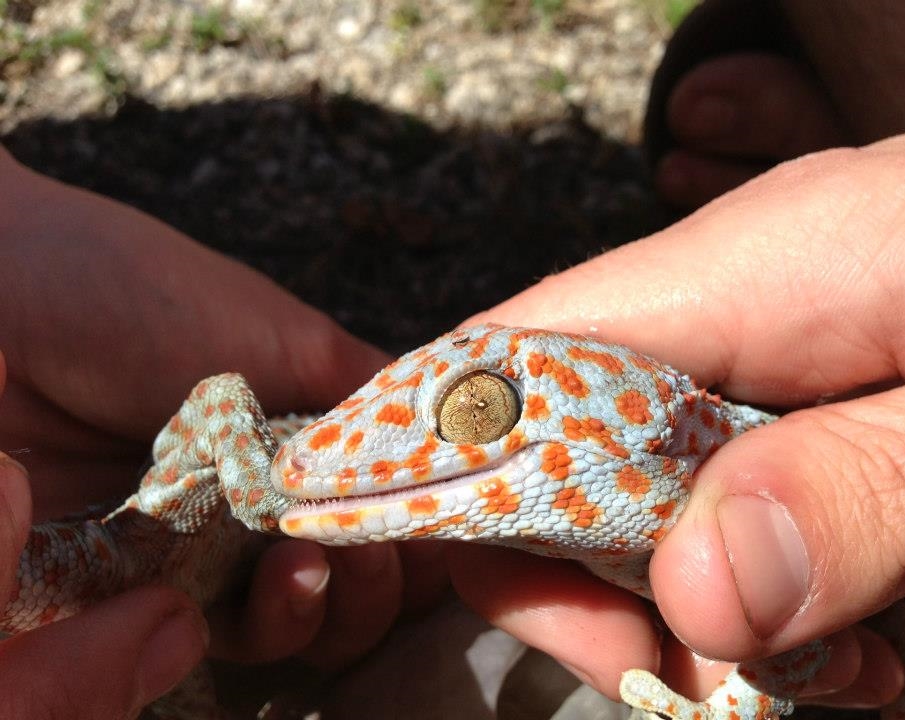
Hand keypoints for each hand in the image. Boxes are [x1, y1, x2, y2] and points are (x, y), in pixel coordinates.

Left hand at [0, 146, 432, 713]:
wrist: (1, 303)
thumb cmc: (146, 297)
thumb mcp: (287, 335)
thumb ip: (373, 397)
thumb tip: (469, 431)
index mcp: (302, 445)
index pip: (392, 513)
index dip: (424, 528)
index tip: (431, 516)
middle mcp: (262, 506)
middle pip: (362, 584)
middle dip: (385, 579)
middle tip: (370, 542)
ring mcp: (204, 555)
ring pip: (305, 624)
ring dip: (336, 608)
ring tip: (313, 562)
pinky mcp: (136, 595)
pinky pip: (227, 640)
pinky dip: (274, 626)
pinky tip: (280, 580)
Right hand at [449, 118, 904, 706]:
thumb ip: (876, 490)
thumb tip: (702, 595)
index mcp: (750, 264)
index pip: (512, 360)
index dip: (473, 483)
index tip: (582, 633)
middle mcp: (729, 288)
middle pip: (555, 431)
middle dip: (599, 578)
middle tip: (708, 685)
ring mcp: (769, 330)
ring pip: (638, 474)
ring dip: (699, 600)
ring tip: (833, 671)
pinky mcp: (814, 376)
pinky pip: (722, 480)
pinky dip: (760, 580)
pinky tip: (856, 638)